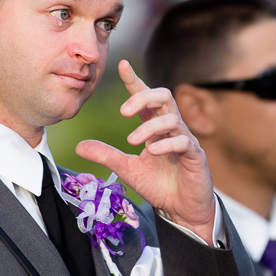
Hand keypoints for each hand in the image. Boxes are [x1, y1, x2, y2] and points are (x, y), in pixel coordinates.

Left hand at [75, 60, 215, 243]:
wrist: (182, 210)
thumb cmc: (159, 185)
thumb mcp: (127, 169)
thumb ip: (107, 155)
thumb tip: (79, 146)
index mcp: (155, 127)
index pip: (145, 97)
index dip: (134, 81)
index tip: (121, 65)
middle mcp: (171, 128)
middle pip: (163, 96)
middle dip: (143, 97)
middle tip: (124, 111)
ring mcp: (186, 140)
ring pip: (172, 118)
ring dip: (150, 127)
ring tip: (131, 141)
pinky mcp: (196, 156)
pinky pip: (184, 141)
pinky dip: (166, 144)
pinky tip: (152, 152)